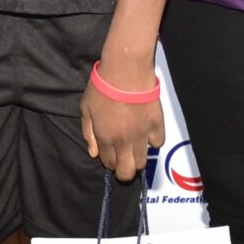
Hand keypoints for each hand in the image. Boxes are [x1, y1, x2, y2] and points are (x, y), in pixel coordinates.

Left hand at [80, 61, 163, 182]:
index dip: (110, 163)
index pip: (109, 164)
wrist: (125, 70)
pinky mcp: (156, 124)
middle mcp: (124, 141)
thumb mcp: (86, 108)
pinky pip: (157, 143)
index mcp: (105, 137)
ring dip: (137, 159)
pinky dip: (153, 142)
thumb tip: (94, 152)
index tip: (111, 155)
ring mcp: (142, 134)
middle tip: (124, 161)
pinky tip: (147, 133)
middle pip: (127, 172)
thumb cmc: (102, 86)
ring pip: (142, 162)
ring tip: (134, 148)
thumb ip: (88, 133)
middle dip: (124, 171)